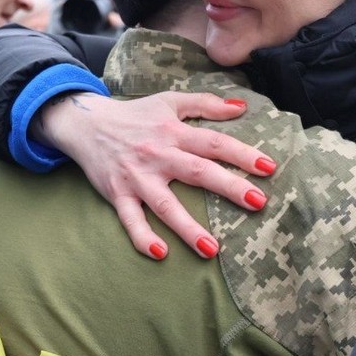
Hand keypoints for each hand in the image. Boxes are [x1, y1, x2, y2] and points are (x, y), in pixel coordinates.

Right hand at [31, 91, 275, 259]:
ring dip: (188, 228)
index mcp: (173, 131)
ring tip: (213, 249)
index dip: (242, 154)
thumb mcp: (170, 101)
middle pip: (197, 172)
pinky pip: (130, 220)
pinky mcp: (117, 194)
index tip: (269, 167)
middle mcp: (158, 154)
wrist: (86, 123)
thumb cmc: (136, 115)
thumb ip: (206, 104)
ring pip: (165, 204)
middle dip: (229, 187)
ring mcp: (137, 177)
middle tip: (258, 203)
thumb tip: (242, 107)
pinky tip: (161, 254)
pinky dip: (142, 237)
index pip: (214, 143)